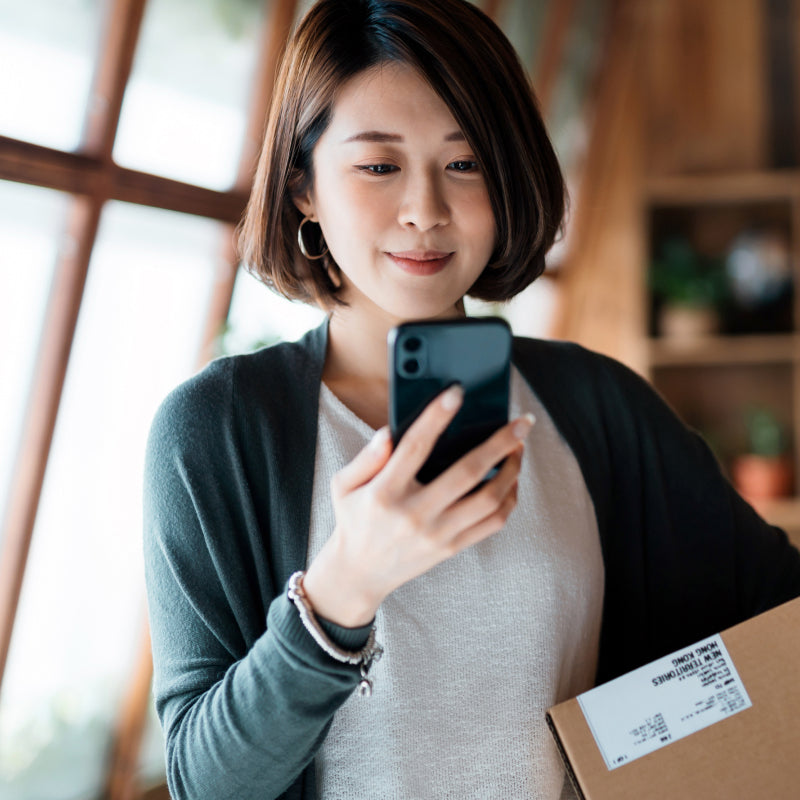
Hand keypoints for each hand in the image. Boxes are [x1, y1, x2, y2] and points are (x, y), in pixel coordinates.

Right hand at [303, 385, 533, 626]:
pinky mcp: (452, 547)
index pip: (415, 447)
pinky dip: (509, 499)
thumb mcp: (344, 485)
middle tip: (521, 422)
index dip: (436, 417)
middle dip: (500, 443)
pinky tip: (511, 479)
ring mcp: (437, 534)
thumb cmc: (354, 518)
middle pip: (468, 472)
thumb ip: (366, 457)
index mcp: (385, 492)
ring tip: (518, 447)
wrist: (360, 572)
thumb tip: (389, 432)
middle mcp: (414, 514)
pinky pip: (492, 523)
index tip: (457, 393)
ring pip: (489, 499)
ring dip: (512, 470)